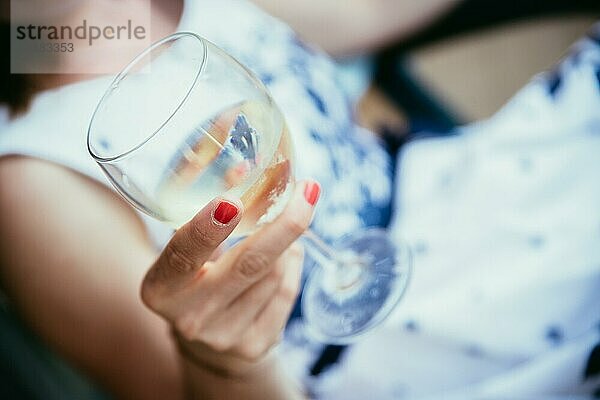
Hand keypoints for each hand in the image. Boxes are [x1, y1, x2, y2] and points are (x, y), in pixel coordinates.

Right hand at [141, 180, 320, 376]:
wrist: (207, 339)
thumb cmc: (196, 277)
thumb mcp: (187, 246)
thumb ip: (205, 207)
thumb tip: (245, 167)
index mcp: (161, 288)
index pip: (182, 256)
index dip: (207, 229)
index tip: (232, 202)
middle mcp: (190, 317)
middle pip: (247, 266)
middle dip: (282, 226)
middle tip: (307, 191)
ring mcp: (225, 337)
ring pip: (274, 272)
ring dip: (283, 246)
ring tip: (272, 238)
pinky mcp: (255, 346)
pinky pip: (287, 291)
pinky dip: (291, 266)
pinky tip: (282, 260)